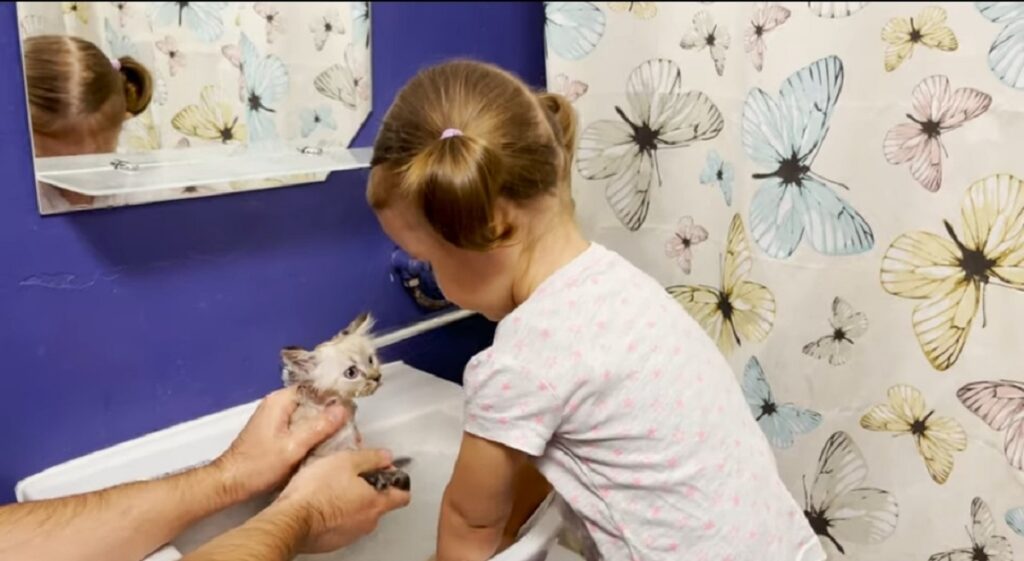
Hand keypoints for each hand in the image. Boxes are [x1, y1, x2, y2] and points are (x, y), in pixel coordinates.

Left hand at [213, 387, 346, 500]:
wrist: (230, 484)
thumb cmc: (258, 465)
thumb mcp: (293, 447)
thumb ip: (319, 426)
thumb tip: (345, 408)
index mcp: (281, 401)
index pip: (315, 388)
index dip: (336, 398)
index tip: (354, 412)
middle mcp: (279, 404)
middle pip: (314, 401)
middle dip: (333, 414)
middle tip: (352, 430)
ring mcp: (277, 418)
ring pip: (309, 415)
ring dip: (326, 426)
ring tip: (345, 439)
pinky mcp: (278, 432)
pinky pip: (302, 426)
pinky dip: (315, 434)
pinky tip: (327, 447)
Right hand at [273, 448, 410, 552]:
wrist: (291, 520)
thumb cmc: (317, 492)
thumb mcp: (346, 461)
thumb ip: (371, 458)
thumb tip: (386, 456)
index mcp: (376, 502)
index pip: (403, 496)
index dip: (397, 480)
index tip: (384, 471)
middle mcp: (367, 522)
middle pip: (380, 504)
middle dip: (370, 487)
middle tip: (352, 474)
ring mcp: (351, 534)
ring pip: (360, 514)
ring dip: (352, 500)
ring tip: (333, 486)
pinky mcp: (334, 541)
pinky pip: (342, 524)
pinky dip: (337, 513)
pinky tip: (323, 501)